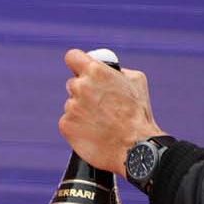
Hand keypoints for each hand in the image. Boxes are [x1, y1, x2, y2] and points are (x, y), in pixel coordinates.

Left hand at [59, 50, 162, 174]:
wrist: (134, 147)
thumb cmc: (138, 115)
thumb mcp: (136, 82)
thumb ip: (117, 71)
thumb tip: (109, 70)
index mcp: (96, 71)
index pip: (72, 57)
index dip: (77, 63)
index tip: (80, 69)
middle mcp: (80, 87)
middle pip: (73, 83)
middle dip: (84, 91)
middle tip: (99, 103)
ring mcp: (71, 107)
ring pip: (72, 104)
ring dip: (82, 110)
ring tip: (101, 122)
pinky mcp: (66, 125)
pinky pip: (69, 121)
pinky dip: (78, 126)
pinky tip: (93, 131)